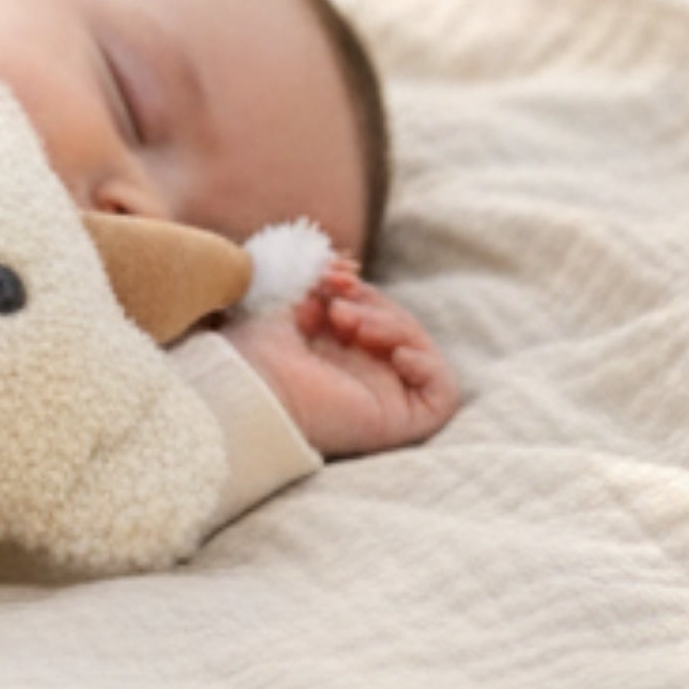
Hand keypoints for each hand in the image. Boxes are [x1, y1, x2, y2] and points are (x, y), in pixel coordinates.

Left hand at [229, 262, 462, 459]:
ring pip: (419, 352)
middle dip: (376, 304)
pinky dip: (429, 366)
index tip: (333, 275)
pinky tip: (397, 355)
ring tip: (348, 322)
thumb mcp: (287, 297)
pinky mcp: (399, 423)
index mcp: (336, 354)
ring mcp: (382, 400)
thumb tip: (347, 265)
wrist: (244, 386)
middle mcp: (360, 378)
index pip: (376, 314)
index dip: (363, 291)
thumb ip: (319, 277)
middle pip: (400, 329)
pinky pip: (443, 395)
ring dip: (393, 326)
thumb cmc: (252, 347)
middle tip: (337, 303)